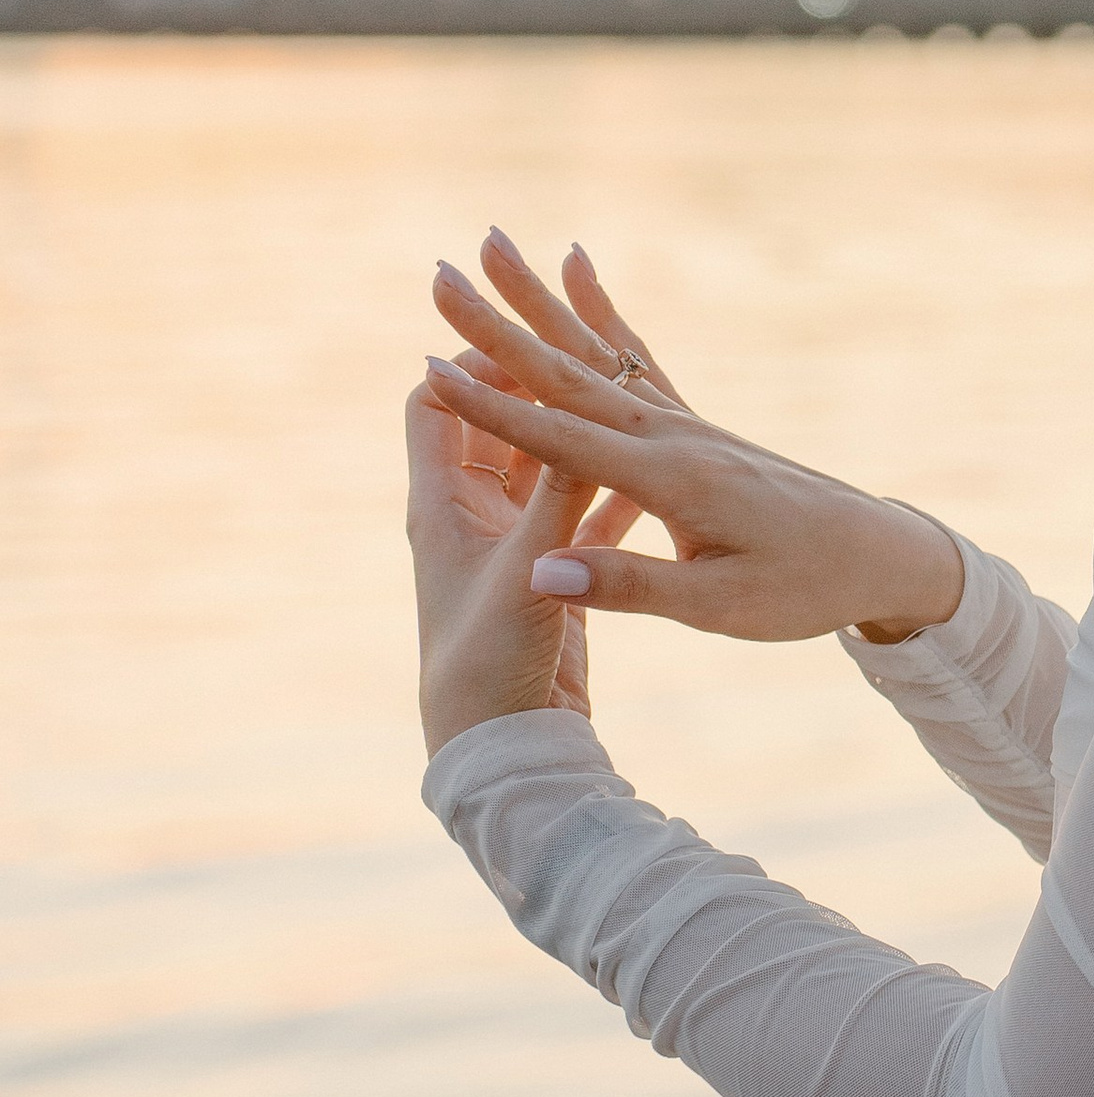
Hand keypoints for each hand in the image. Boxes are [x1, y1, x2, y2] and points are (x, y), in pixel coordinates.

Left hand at [405, 370, 600, 759]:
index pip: (438, 404)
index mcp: (442, 503)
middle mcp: (471, 512)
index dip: (474, 368)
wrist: (500, 745)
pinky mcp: (551, 571)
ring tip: (625, 399)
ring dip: (577, 436)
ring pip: (545, 465)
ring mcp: (512, 541)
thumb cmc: (487, 664)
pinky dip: (610, 491)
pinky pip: (582, 512)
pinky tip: (652, 473)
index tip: (530, 351)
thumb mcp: (527, 571)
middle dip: (535, 390)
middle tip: (586, 357)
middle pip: (497, 424)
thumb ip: (558, 497)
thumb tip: (578, 418)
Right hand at [421, 233, 965, 647]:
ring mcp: (685, 423)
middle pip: (567, 374)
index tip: (427, 371)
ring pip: (593, 354)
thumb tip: (542, 574)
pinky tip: (579, 270)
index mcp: (669, 480)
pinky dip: (600, 313)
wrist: (879, 553)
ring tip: (494, 245)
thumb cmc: (802, 588)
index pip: (562, 439)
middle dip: (497, 326)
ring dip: (535, 302)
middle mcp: (672, 436)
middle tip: (438, 273)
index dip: (492, 409)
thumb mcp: (719, 607)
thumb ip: (630, 585)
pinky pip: (635, 358)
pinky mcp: (696, 425)